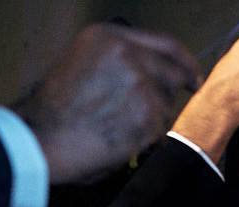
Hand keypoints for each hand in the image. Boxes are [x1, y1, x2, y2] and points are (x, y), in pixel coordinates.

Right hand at [12, 24, 200, 184]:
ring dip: (153, 118)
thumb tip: (156, 71)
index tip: (194, 74)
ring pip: (167, 105)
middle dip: (177, 91)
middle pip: (175, 74)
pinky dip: (148, 137)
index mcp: (109, 37)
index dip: (185, 61)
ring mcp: (141, 84)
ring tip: (119, 124)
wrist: (45, 138)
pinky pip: (161, 128)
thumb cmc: (59, 108)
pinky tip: (122, 137)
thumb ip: (120, 60)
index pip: (165, 44)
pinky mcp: (148, 114)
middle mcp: (128, 55)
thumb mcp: (84, 62)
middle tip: (170, 104)